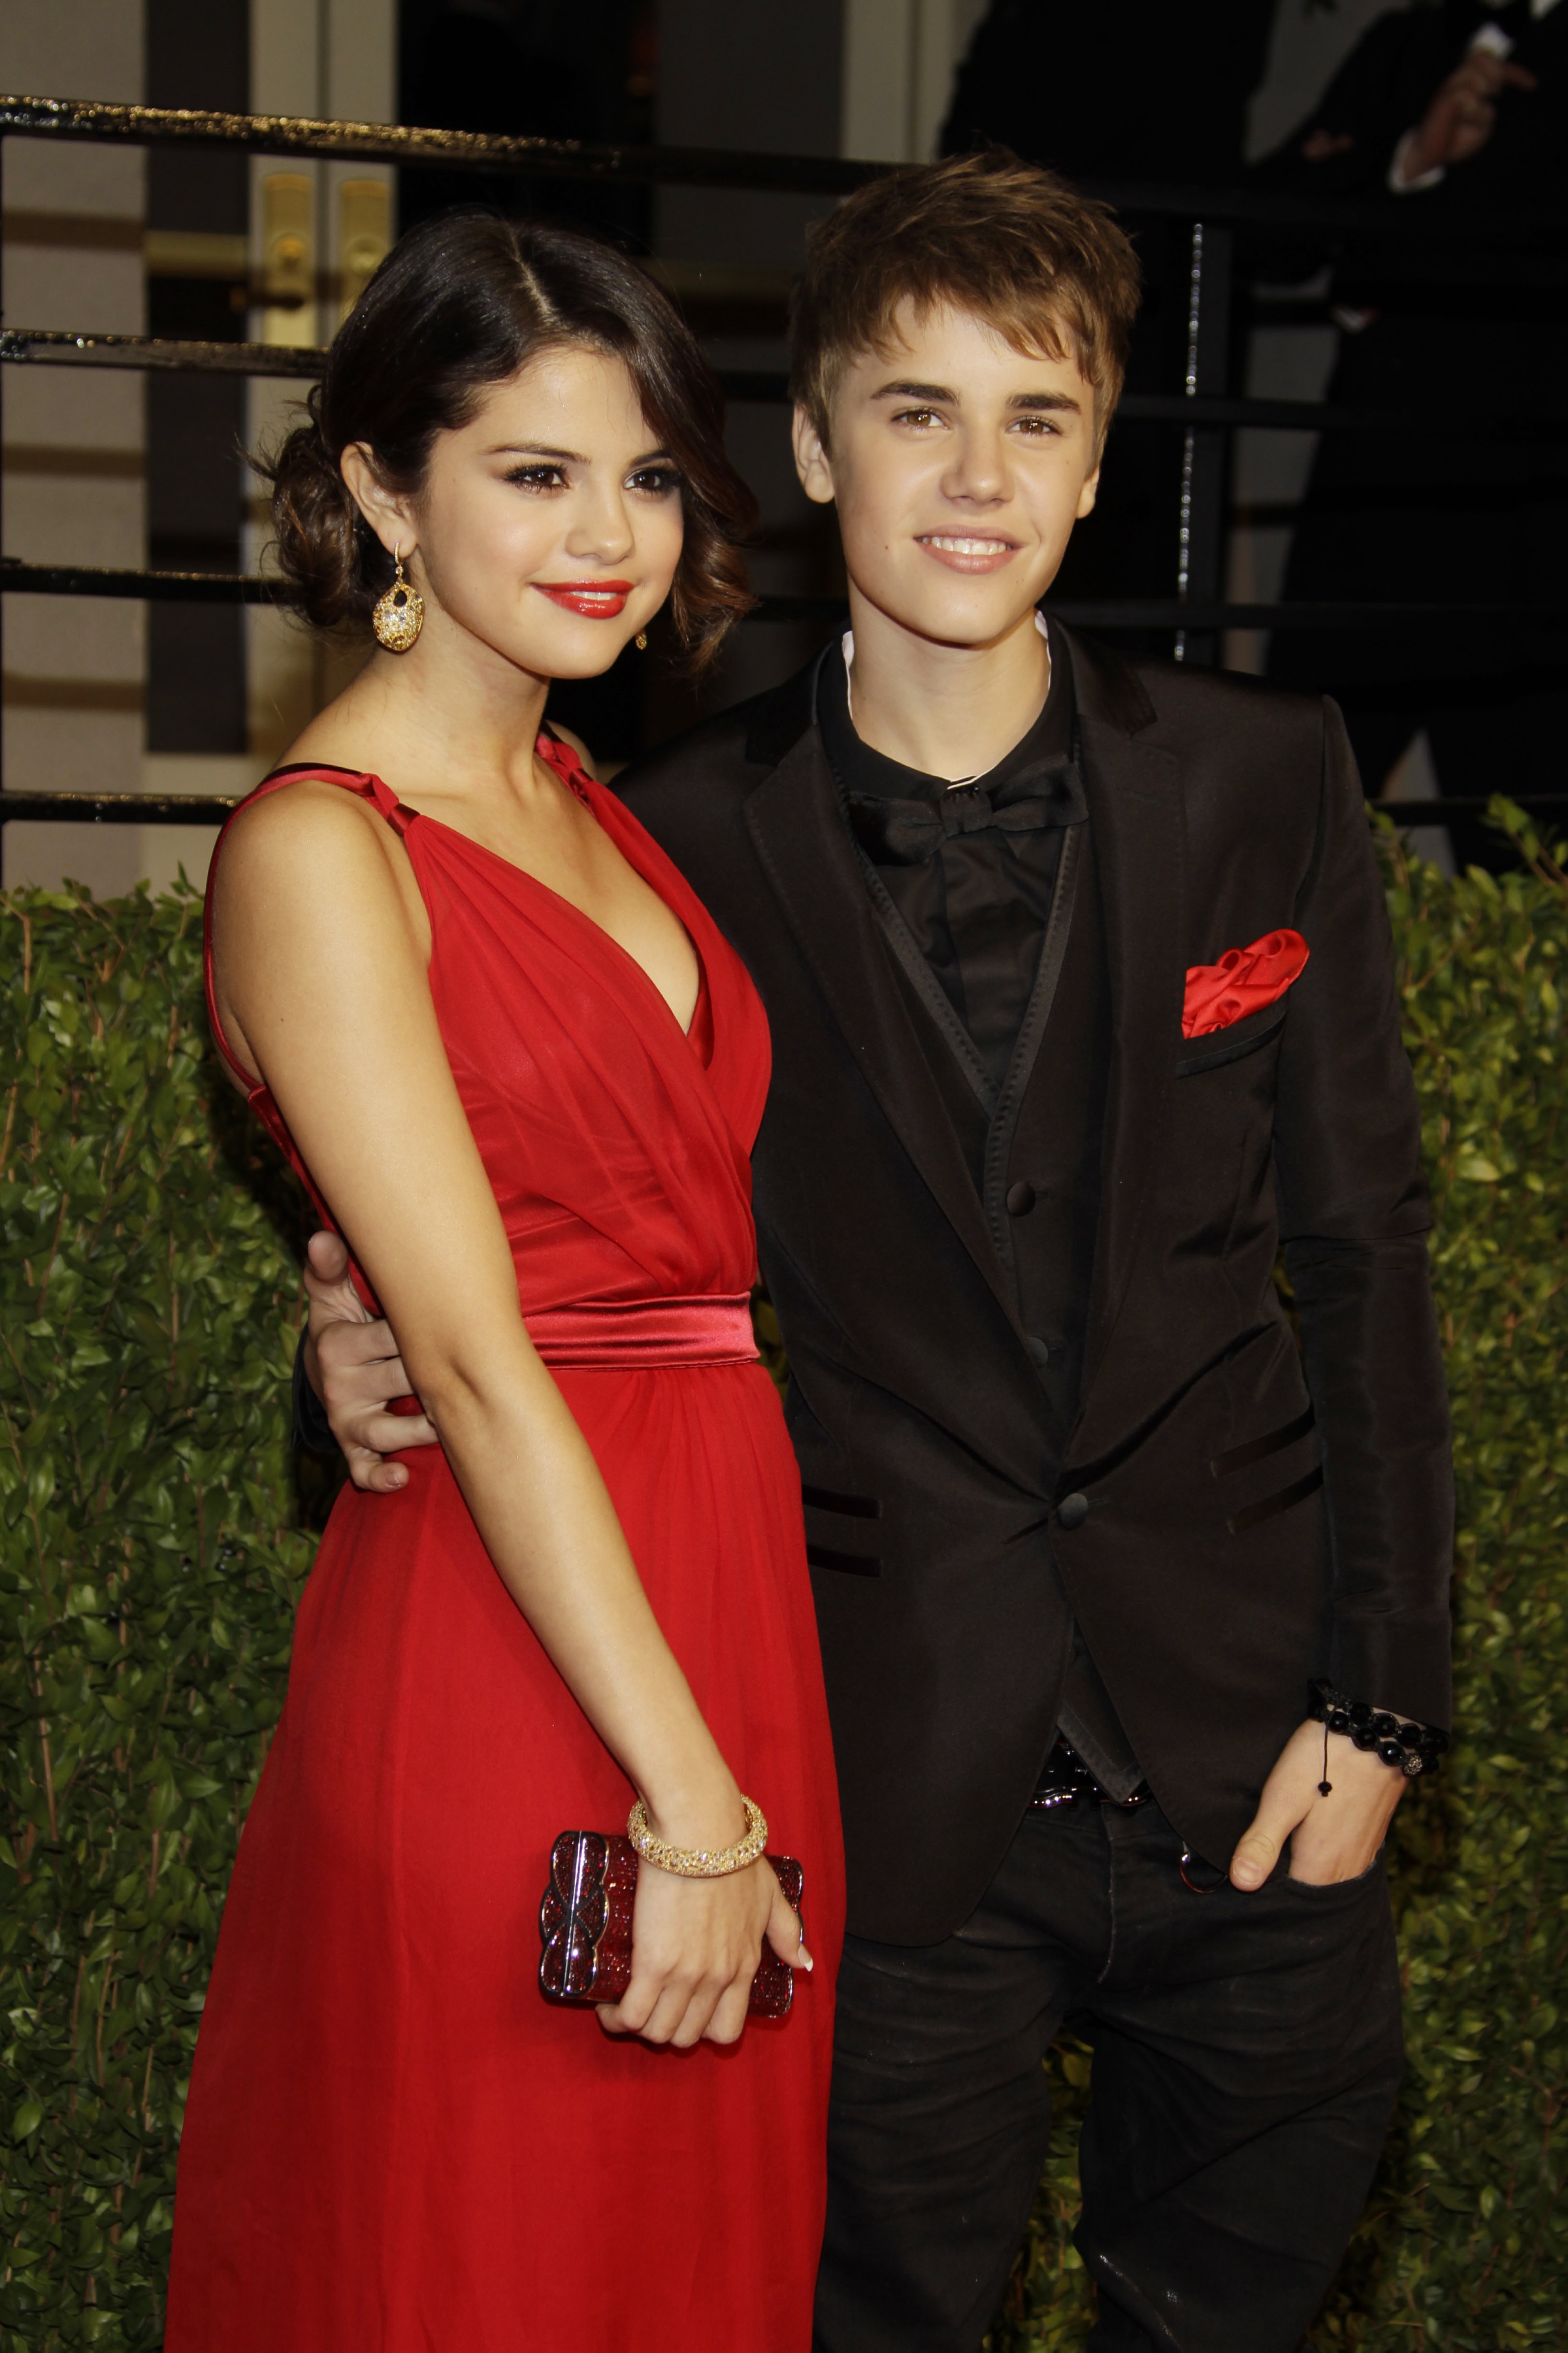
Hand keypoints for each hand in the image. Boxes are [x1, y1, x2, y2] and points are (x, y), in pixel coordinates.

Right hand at [302, 1228, 437, 1492]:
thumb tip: (322, 1238)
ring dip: (422, 1429)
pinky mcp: (351, 1446)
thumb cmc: (341, 1322)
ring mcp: (346, 1420)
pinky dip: (380, 1477)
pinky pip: (362, 1469)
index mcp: (338, 1344)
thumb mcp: (331, 1294)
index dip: (429, 1333)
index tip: (457, 1326)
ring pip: (390, 1430)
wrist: (321, 1367)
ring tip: (454, 1420)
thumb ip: (331, 1266)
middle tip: (472, 1372)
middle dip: (436, 1378)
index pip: (393, 1338)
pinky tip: (402, 1478)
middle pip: (402, 1382)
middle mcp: (340, 1385)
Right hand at [599, 1839, 810, 2048]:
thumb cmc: (733, 1854)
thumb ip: (788, 1930)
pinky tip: (606, 2005)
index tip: (684, 2010)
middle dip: (666, 2027)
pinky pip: (632, 2016)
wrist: (701, 1829)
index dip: (702, 2029)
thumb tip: (804, 1963)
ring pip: (659, 2032)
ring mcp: (686, 1975)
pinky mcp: (653, 1963)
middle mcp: (718, 1978)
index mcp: (745, 1965)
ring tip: (623, 2007)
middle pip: (687, 2036)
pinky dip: (616, 2019)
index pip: (726, 2030)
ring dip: (638, 2027)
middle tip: (649, 2004)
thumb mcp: (771, 1893)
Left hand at [1230, 1715, 1406, 1890]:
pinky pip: (1344, 1864)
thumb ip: (1263, 1842)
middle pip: (1310, 1892)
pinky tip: (1310, 1838)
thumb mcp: (1282, 1797)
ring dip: (1306, 1871)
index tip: (1247, 1873)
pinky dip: (1325, 1860)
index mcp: (1321, 1867)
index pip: (1289, 1901)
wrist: (1375, 1730)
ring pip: (1328, 1879)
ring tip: (1282, 1848)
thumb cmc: (1324, 1761)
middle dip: (1286, 1883)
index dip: (1265, 1891)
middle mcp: (1346, 1870)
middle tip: (1260, 1857)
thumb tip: (1242, 1883)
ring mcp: (1363, 1855)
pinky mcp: (1371, 1839)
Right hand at [1402, 49, 1536, 179]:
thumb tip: (1488, 100)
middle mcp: (1458, 82)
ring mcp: (1449, 90)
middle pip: (1482, 56)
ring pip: (1473, 72)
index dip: (1515, 72)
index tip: (1532, 86)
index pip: (1494, 65)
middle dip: (1496, 72)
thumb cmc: (1454, 141)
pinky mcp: (1442, 102)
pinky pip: (1463, 94)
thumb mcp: (1481, 127)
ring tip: (1477, 111)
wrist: (1428, 157)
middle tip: (1495, 95)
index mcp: (1469, 85)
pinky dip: (1472, 107)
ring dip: (1483, 90)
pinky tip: (1465, 118)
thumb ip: (1488, 111)